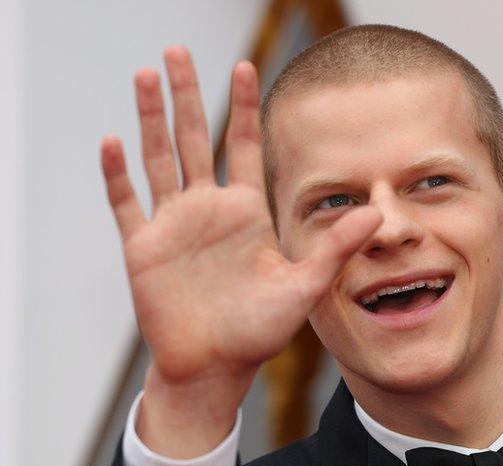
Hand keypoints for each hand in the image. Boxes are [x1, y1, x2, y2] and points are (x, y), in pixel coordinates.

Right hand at [102, 46, 380, 457]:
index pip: (242, 146)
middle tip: (177, 51)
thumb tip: (379, 214)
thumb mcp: (304, 285)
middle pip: (194, 139)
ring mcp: (173, 225)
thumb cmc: (259, 330)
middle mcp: (208, 210)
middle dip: (186, 94)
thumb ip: (336, 248)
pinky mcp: (144, 247)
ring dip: (150, 118)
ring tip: (146, 76)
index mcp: (246, 212)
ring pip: (158, 159)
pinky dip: (117, 175)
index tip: (246, 66)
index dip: (242, 107)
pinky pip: (126, 203)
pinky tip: (113, 141)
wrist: (215, 367)